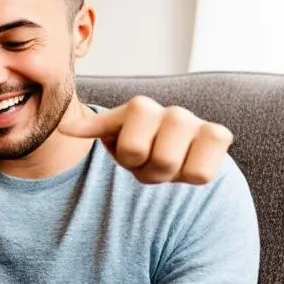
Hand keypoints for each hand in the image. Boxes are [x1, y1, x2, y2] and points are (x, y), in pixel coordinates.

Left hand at [59, 96, 233, 184]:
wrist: (173, 149)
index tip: (130, 153)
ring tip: (168, 164)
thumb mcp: (111, 136)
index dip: (130, 157)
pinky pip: (203, 172)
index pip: (133, 148)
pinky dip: (193, 175)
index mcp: (140, 108)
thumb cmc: (138, 144)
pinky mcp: (219, 136)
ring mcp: (198, 122)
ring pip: (181, 168)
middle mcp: (172, 112)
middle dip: (151, 170)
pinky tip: (188, 164)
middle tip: (151, 163)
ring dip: (171, 174)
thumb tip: (64, 127)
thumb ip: (90, 128)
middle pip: (160, 162)